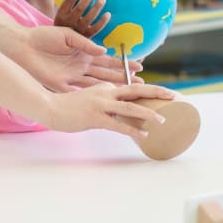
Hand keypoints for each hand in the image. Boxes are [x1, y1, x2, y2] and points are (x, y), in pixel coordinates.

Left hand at [22, 25, 143, 89]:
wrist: (22, 45)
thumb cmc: (43, 37)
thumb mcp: (67, 34)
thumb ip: (85, 43)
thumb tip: (103, 51)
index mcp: (82, 53)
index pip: (107, 59)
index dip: (123, 64)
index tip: (139, 66)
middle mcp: (80, 67)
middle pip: (106, 74)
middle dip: (123, 79)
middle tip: (142, 84)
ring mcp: (72, 77)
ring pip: (96, 85)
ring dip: (112, 89)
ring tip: (129, 93)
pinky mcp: (61, 85)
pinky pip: (79, 92)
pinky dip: (91, 96)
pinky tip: (105, 100)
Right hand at [45, 82, 176, 137]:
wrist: (49, 108)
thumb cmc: (67, 106)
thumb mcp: (88, 97)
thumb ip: (103, 100)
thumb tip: (116, 111)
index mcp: (105, 87)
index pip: (130, 87)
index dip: (147, 90)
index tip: (161, 94)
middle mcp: (106, 92)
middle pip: (135, 90)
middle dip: (156, 92)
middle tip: (173, 95)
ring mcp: (101, 104)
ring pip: (131, 107)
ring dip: (149, 113)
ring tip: (163, 120)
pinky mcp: (96, 118)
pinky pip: (119, 125)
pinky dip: (133, 130)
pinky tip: (143, 135)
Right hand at [55, 0, 110, 38]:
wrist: (62, 44)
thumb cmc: (65, 24)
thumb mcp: (62, 15)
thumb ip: (70, 5)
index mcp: (61, 15)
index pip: (69, 1)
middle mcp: (68, 23)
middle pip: (80, 8)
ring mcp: (78, 31)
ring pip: (88, 18)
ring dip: (96, 7)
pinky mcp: (86, 37)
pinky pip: (95, 29)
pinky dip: (102, 22)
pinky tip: (108, 14)